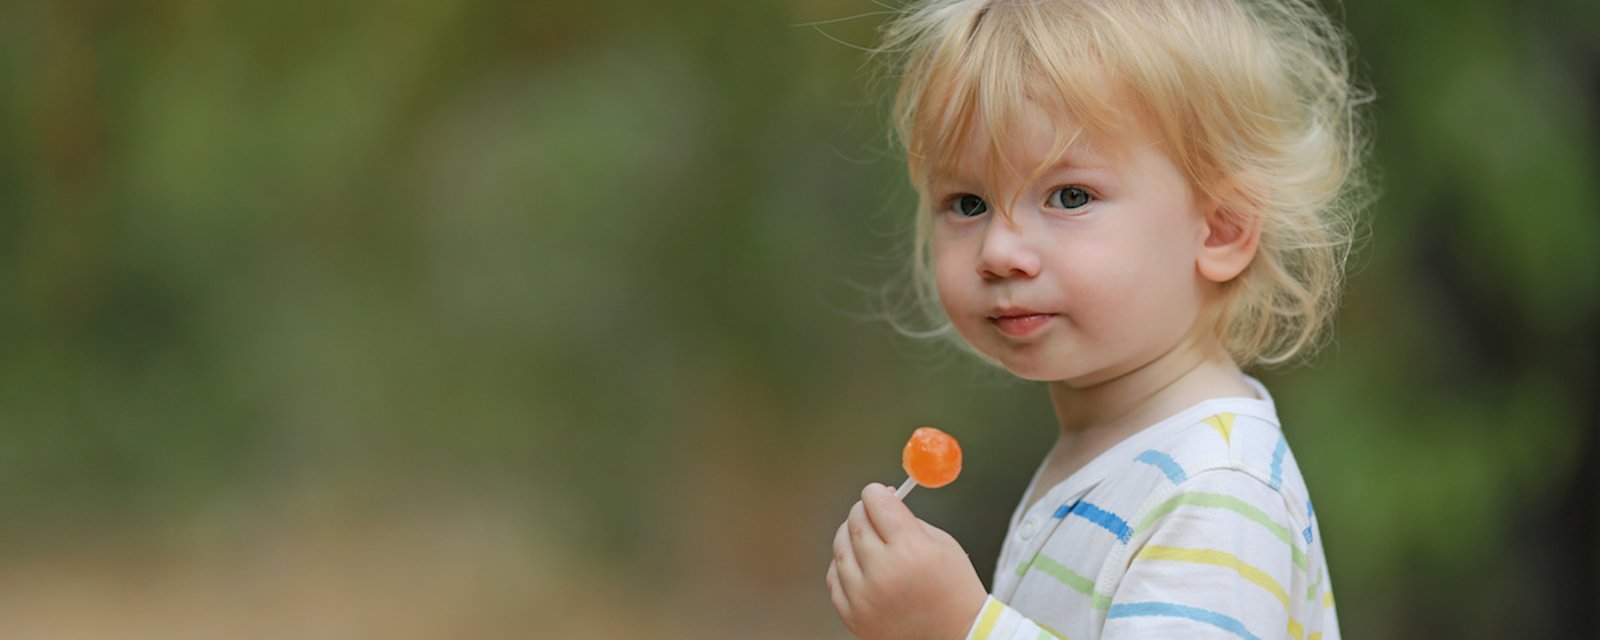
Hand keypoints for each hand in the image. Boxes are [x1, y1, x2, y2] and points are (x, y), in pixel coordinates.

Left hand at [826, 482, 987, 639]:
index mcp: (910, 549)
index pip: (876, 503)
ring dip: (852, 537)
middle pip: (856, 521)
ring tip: (870, 542)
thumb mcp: (941, 542)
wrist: (955, 635)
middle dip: (864, 510)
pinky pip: (834, 577)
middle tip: (874, 513)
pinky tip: (863, 567)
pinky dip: (845, 566)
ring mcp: (865, 597)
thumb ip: (906, 518)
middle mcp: (884, 573)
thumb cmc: (953, 588)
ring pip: (840, 547)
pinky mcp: (853, 616)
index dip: (877, 493)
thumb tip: (880, 498)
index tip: (879, 494)